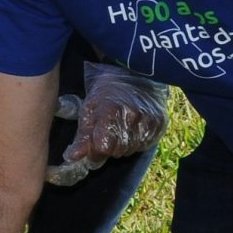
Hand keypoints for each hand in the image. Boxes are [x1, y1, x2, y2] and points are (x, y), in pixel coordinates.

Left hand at [47, 67, 168, 186]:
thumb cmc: (105, 95)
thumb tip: (73, 157)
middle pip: (118, 151)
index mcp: (111, 111)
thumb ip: (82, 136)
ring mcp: (149, 120)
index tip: (94, 143)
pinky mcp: (160, 123)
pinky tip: (132, 128)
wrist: (133, 75)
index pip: (103, 147)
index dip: (96, 149)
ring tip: (120, 128)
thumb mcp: (88, 110)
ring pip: (131, 150)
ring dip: (123, 145)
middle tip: (107, 132)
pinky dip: (136, 141)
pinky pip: (145, 145)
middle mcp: (133, 116)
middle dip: (109, 147)